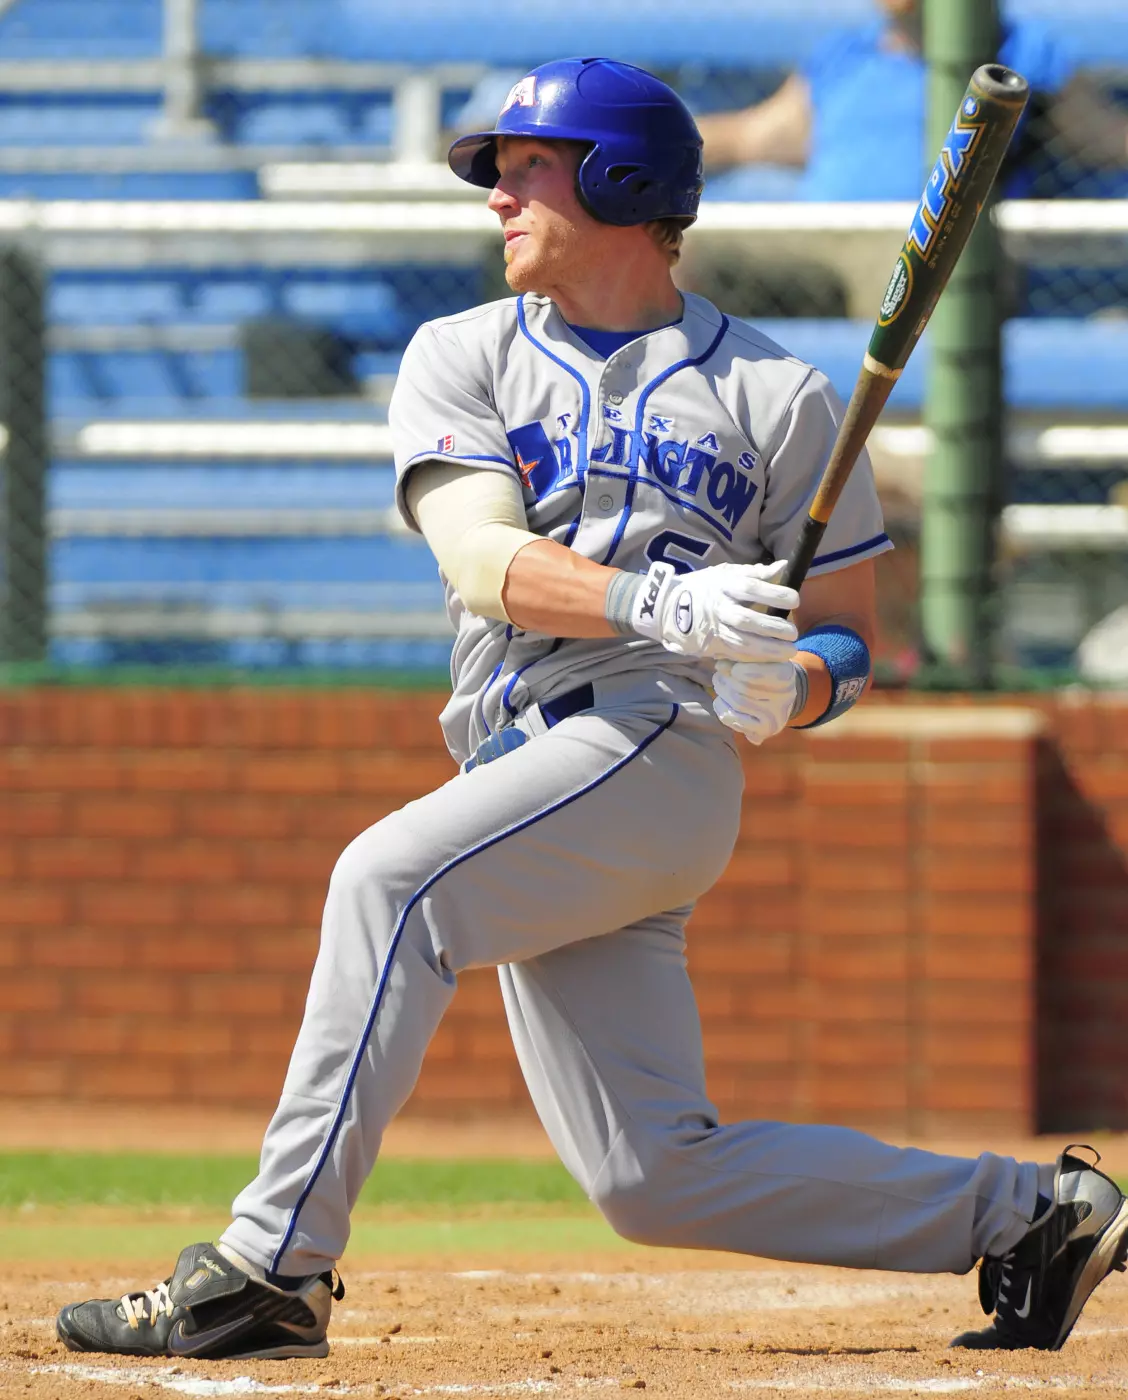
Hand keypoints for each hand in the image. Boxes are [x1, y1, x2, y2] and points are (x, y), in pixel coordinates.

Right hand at [630, 559, 798, 662]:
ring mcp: (714, 629)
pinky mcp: (711, 645)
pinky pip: (735, 654)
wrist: (667, 608)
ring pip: (743, 642)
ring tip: (788, 651)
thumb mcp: (724, 573)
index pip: (752, 588)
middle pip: (748, 619)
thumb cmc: (702, 587)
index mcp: (723, 585)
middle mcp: (719, 608)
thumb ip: (755, 572)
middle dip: (773, 627)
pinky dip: (755, 658)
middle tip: (793, 632)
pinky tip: (771, 659)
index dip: (775, 594)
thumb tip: (784, 566)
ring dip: (768, 649)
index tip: (795, 600)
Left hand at [712, 657, 800, 745]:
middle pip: (743, 688)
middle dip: (725, 680)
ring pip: (738, 702)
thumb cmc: (764, 673)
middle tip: (719, 675)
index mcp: (785, 675)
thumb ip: (739, 660)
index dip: (737, 670)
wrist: (779, 702)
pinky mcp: (763, 731)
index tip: (732, 668)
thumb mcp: (756, 661)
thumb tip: (720, 666)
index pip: (755, 673)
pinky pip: (733, 718)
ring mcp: (775, 717)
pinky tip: (721, 700)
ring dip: (722, 692)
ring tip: (719, 684)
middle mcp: (785, 698)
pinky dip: (721, 707)